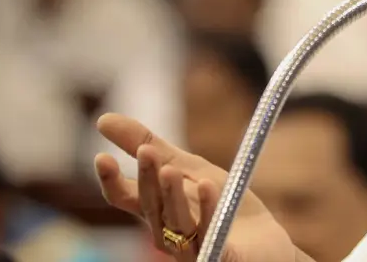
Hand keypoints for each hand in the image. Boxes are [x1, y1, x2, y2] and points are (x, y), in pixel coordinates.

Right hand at [94, 113, 307, 261]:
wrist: (266, 242)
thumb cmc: (222, 204)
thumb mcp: (187, 167)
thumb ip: (148, 145)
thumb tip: (102, 119)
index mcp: (157, 210)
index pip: (125, 198)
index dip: (111, 181)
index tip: (101, 156)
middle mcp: (168, 233)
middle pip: (151, 207)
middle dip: (147, 179)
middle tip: (147, 151)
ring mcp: (192, 248)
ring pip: (175, 223)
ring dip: (172, 196)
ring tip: (170, 170)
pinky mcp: (220, 256)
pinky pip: (211, 236)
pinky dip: (208, 211)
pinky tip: (207, 186)